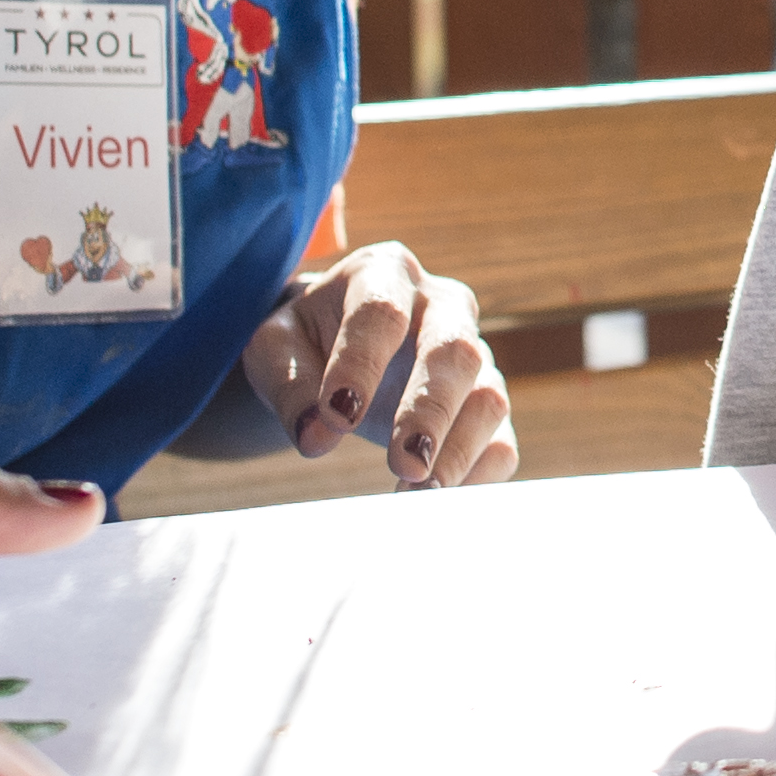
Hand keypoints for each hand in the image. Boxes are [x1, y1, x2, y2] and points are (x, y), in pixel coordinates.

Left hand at [243, 243, 511, 485]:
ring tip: (419, 494)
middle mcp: (441, 306)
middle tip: (404, 463)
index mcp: (383, 274)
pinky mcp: (483, 403)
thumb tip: (316, 438)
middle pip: (454, 351)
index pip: (381, 313)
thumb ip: (287, 385)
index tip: (338, 417)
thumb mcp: (275, 348)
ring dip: (458, 450)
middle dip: (430, 410)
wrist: (334, 344)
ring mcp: (474, 354)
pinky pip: (501, 439)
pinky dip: (479, 473)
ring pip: (489, 396)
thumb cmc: (304, 341)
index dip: (361, 365)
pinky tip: (442, 500)